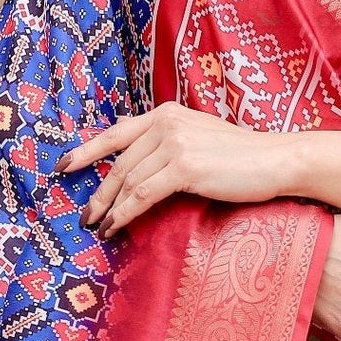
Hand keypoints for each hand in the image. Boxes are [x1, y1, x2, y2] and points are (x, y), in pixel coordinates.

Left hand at [64, 104, 283, 237]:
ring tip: (99, 227)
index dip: (86, 151)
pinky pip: (143, 194)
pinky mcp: (185, 167)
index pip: (116, 133)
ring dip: (109, 207)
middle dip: (98, 192)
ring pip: (128, 180)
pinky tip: (115, 226)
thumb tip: (135, 154)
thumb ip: (167, 141)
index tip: (63, 167)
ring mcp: (175, 143)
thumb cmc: (242, 157)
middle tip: (85, 216)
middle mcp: (166, 123)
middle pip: (119, 162)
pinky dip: (125, 213)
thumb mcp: (198, 138)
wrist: (277, 160)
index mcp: (166, 113)